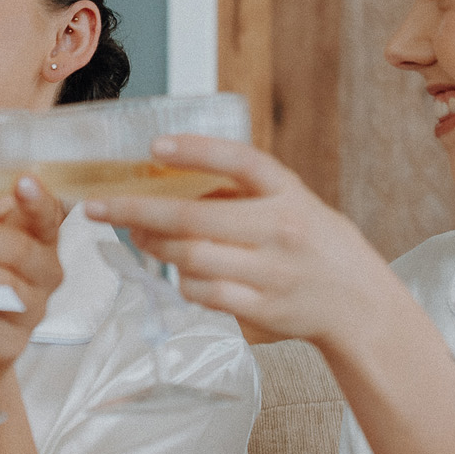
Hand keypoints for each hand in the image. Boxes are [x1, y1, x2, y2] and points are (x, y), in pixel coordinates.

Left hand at [85, 135, 380, 346]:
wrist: (357, 302)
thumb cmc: (310, 243)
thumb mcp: (289, 203)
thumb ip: (239, 191)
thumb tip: (162, 175)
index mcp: (288, 192)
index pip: (241, 161)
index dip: (197, 151)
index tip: (154, 146)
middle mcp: (281, 228)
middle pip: (194, 218)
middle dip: (136, 211)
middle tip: (97, 206)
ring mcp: (271, 271)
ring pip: (190, 258)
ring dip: (154, 247)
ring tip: (137, 235)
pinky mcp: (262, 308)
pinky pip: (203, 293)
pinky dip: (182, 281)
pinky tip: (179, 272)